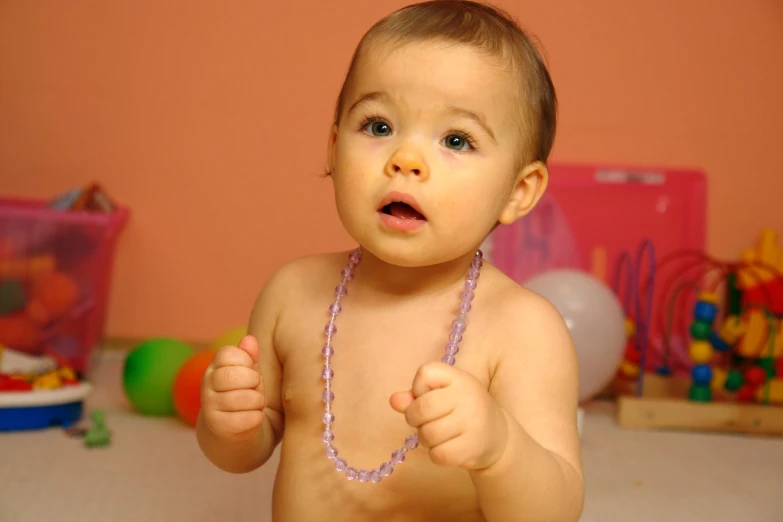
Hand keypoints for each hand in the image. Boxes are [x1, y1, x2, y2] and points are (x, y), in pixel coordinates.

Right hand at [201, 335, 265, 441]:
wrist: (231, 427)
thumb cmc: (243, 392)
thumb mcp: (248, 371)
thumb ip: (249, 355)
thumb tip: (249, 339)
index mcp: (213, 367)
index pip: (227, 354)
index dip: (246, 361)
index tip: (251, 369)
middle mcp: (206, 385)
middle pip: (231, 376)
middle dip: (253, 380)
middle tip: (256, 386)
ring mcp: (209, 406)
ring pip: (242, 398)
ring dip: (258, 400)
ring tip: (257, 402)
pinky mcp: (218, 426)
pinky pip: (245, 419)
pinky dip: (257, 417)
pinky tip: (255, 416)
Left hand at [390, 362, 508, 470]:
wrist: (497, 436)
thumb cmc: (461, 410)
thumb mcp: (443, 395)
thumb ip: (416, 395)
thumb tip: (393, 400)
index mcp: (459, 378)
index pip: (425, 372)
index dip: (418, 387)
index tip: (427, 395)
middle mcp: (467, 396)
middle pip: (421, 408)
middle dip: (414, 418)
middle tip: (423, 421)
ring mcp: (472, 422)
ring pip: (427, 434)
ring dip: (425, 438)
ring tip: (437, 434)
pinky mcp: (472, 447)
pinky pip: (437, 454)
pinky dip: (436, 454)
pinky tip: (447, 448)